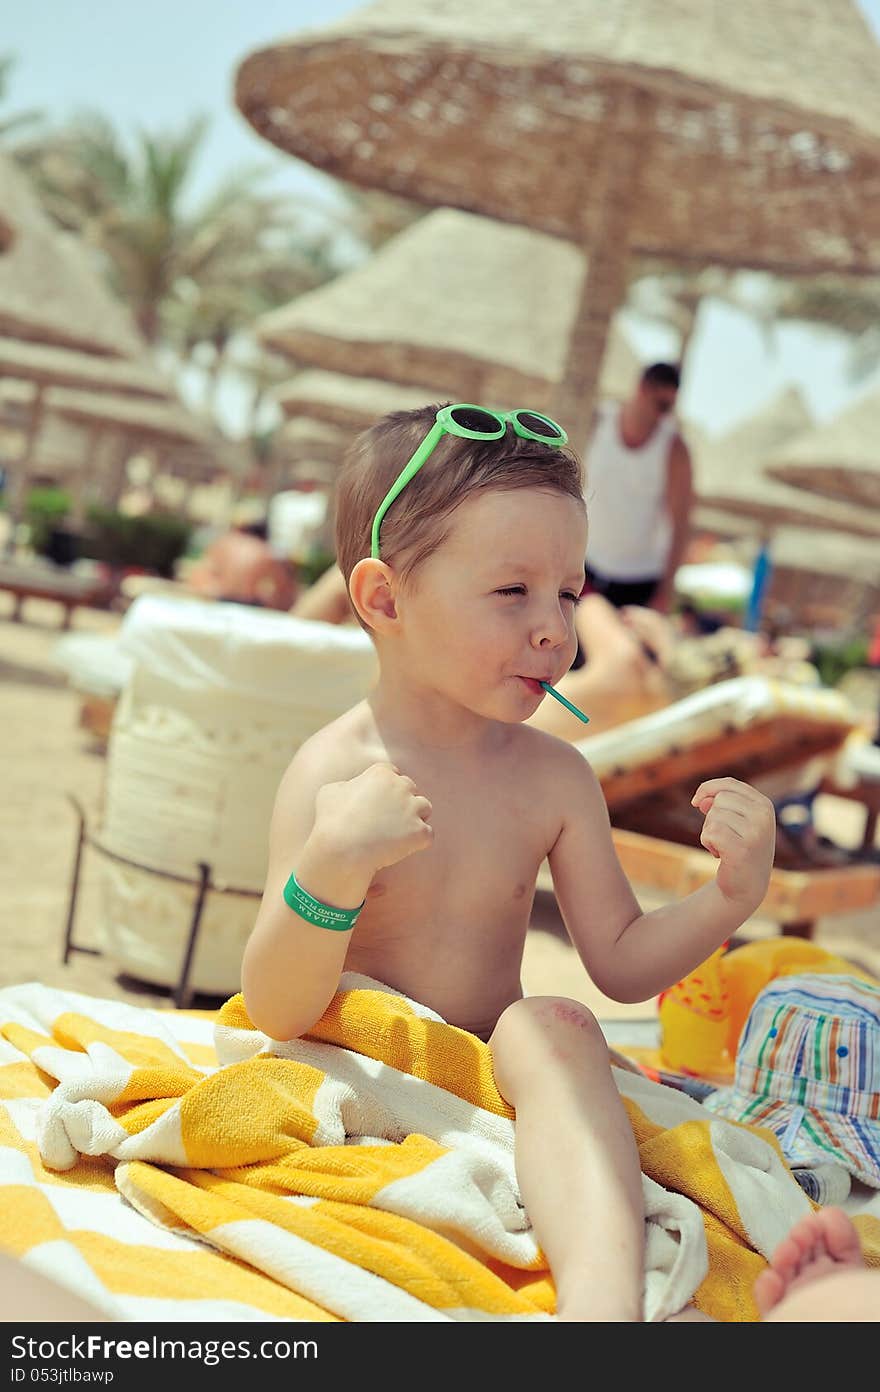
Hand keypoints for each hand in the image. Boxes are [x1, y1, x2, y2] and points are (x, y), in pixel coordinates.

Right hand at [313, 761, 432, 875]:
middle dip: (402, 803)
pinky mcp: (420, 832)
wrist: (342, 850)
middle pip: (411, 790)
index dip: (387, 789)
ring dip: (414, 819)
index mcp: (381, 773)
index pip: (393, 774)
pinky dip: (418, 842)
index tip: (379, 803)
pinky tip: (402, 848)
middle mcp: (401, 786)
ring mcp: (413, 808)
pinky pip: (427, 834)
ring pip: (424, 808)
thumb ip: (346, 785)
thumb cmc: (331, 822)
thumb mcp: (329, 792)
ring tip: (397, 834)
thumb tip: (351, 788)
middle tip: (387, 821)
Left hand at [691, 777, 774, 912]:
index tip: (696, 802)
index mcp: (764, 805)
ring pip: (713, 816)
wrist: (746, 887)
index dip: (708, 788)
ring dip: (709, 833)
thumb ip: (718, 806)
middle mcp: (764, 816)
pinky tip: (719, 855)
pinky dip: (707, 843)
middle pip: (719, 800)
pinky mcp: (742, 849)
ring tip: (723, 847)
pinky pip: (710, 833)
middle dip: (711, 818)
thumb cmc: (738, 850)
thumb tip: (700, 800)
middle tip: (722, 837)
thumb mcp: (733, 823)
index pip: (730, 784)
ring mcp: (756, 832)